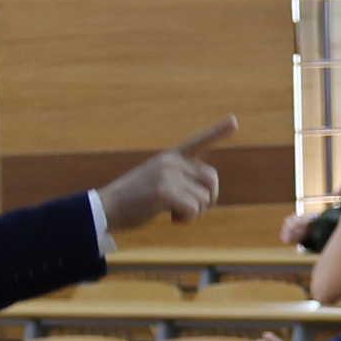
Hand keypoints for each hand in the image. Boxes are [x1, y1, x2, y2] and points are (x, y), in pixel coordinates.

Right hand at [97, 118, 239, 232]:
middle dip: (207, 198)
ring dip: (193, 212)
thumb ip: (181, 179)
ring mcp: (168, 175)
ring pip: (205, 198)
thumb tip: (209, 193)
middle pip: (212, 180)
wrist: (105, 208)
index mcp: (169, 157)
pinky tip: (169, 217)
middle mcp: (171, 161)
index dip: (218, 132)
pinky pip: (194, 210)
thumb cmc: (133, 200)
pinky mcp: (165, 191)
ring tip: (171, 211)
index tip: (235, 120)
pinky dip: (186, 219)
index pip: (198, 141)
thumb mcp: (157, 181)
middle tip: (187, 207)